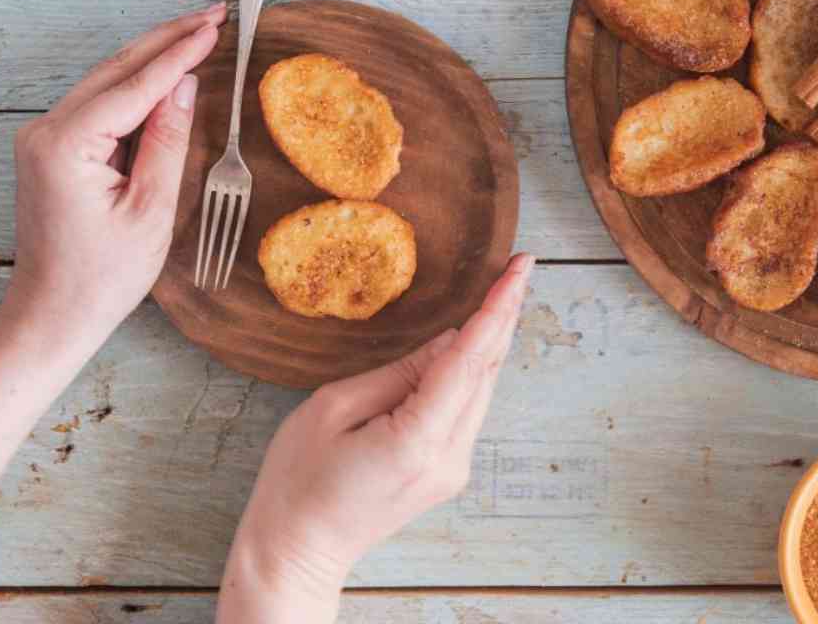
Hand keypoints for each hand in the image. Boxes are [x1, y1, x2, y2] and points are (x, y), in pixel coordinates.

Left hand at [0, 3, 225, 550]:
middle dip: (166, 40)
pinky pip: (100, 105)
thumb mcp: (151, 210)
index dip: (179, 54)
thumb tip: (185, 86)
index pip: (134, 85)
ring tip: (197, 33)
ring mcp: (44, 138)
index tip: (215, 27)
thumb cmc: (104, 276)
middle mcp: (46, 130)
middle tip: (212, 15)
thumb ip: (168, 141)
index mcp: (67, 144)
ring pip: (106, 81)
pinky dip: (136, 86)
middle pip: (115, 69)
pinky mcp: (53, 149)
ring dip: (153, 57)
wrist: (54, 314)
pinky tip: (167, 74)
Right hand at [216, 254, 535, 623]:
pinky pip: (467, 408)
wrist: (298, 551)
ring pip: (482, 390)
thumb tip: (449, 340)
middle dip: (505, 315)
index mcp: (417, 440)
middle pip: (486, 373)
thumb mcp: (332, 409)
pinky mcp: (447, 471)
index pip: (468, 361)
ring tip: (503, 291)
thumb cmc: (297, 482)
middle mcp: (449, 457)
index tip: (520, 268)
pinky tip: (475, 340)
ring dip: (492, 340)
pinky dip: (474, 369)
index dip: (497, 309)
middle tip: (520, 265)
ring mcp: (453, 468)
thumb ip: (398, 372)